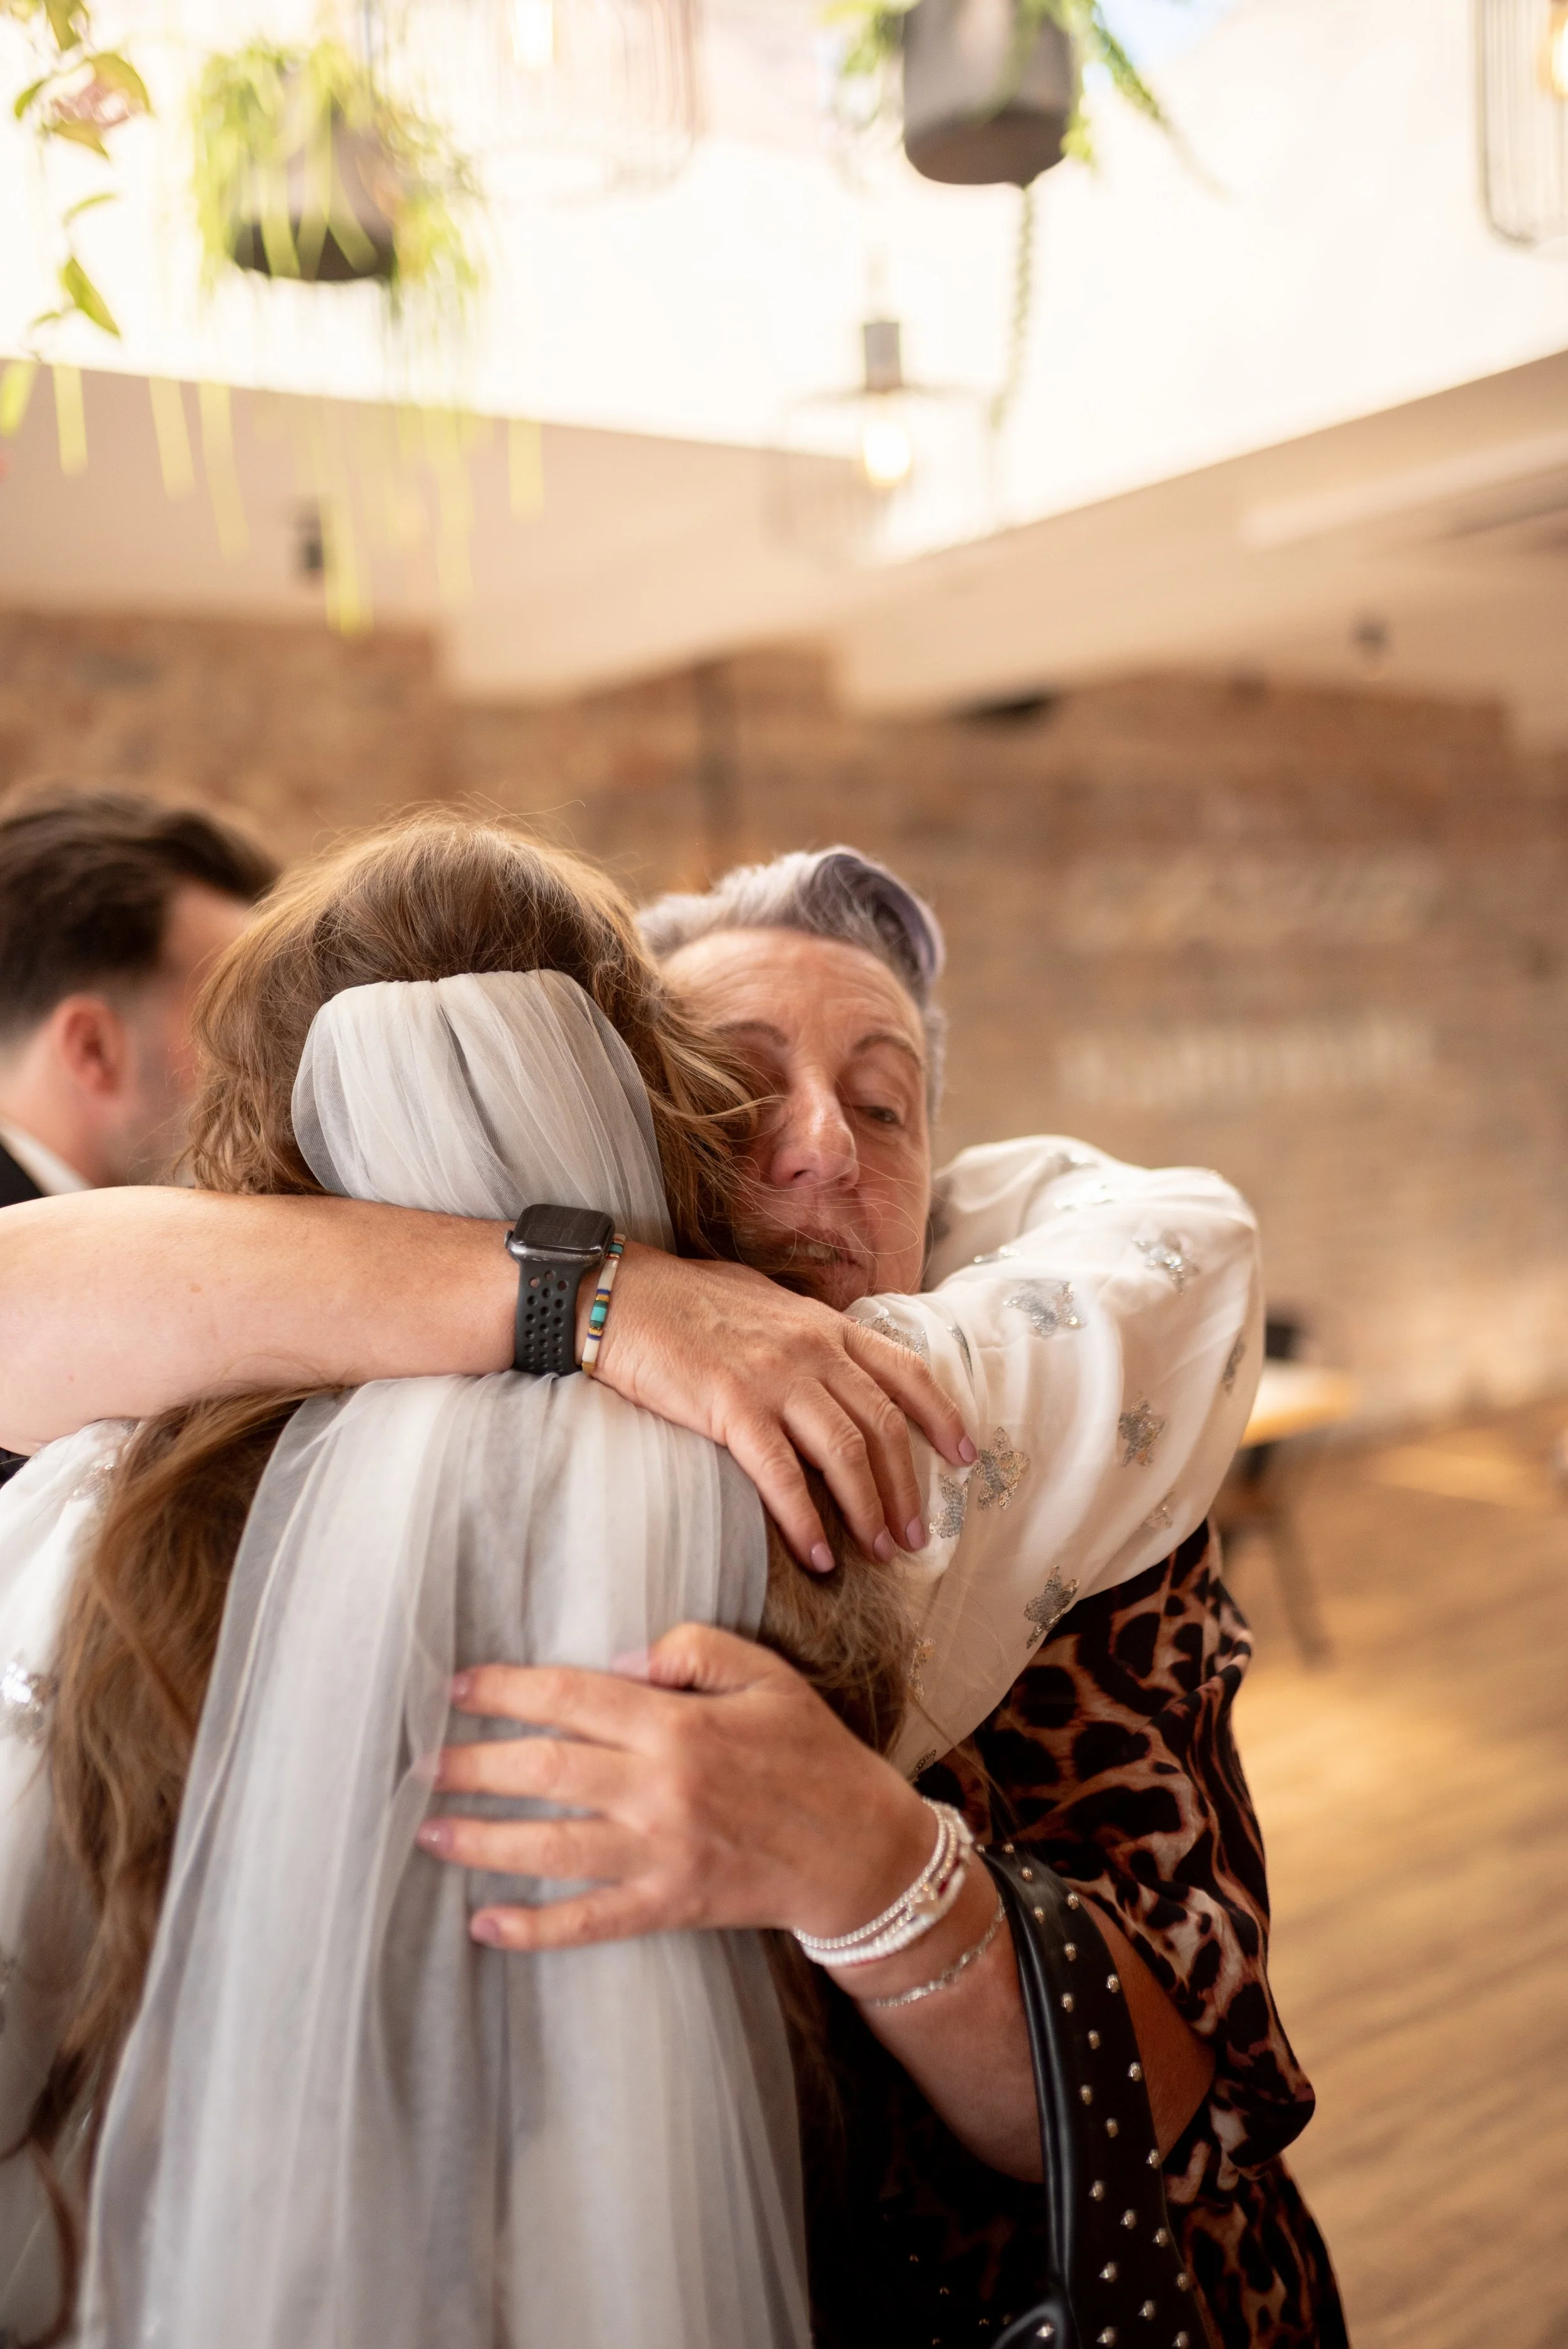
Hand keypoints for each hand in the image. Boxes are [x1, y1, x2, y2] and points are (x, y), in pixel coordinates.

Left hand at [416, 1625, 935, 1950]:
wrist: (861, 1852)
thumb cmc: (813, 1753)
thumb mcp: (766, 1675)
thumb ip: (693, 1650)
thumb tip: (621, 1659)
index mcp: (679, 1725)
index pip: (573, 1697)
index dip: (508, 1690)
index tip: (458, 1687)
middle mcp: (661, 1789)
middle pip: (545, 1772)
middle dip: (473, 1766)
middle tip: (420, 1763)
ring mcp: (661, 1854)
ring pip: (552, 1847)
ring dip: (483, 1841)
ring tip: (427, 1832)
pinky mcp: (669, 1906)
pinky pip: (589, 1921)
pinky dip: (533, 1928)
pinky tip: (484, 1925)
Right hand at [583, 1245, 974, 1571]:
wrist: (618, 1294)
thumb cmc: (685, 1301)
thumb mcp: (766, 1305)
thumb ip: (806, 1337)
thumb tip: (831, 1366)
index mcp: (824, 1324)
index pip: (904, 1371)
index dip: (941, 1416)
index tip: (964, 1456)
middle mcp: (811, 1347)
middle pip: (882, 1425)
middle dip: (907, 1486)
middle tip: (916, 1535)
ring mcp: (773, 1375)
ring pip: (845, 1451)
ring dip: (868, 1509)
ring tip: (879, 1552)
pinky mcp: (730, 1405)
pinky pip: (781, 1473)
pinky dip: (805, 1518)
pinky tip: (817, 1554)